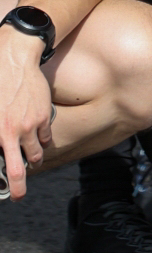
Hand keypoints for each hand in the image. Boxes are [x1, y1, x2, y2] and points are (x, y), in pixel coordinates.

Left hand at [0, 14, 53, 202]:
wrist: (12, 59)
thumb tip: (1, 144)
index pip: (7, 167)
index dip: (11, 184)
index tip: (12, 193)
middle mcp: (12, 132)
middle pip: (21, 169)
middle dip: (20, 186)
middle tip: (19, 193)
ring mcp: (30, 125)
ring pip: (37, 153)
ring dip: (33, 157)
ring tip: (30, 157)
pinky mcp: (43, 115)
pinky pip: (46, 136)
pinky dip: (41, 138)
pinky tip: (35, 133)